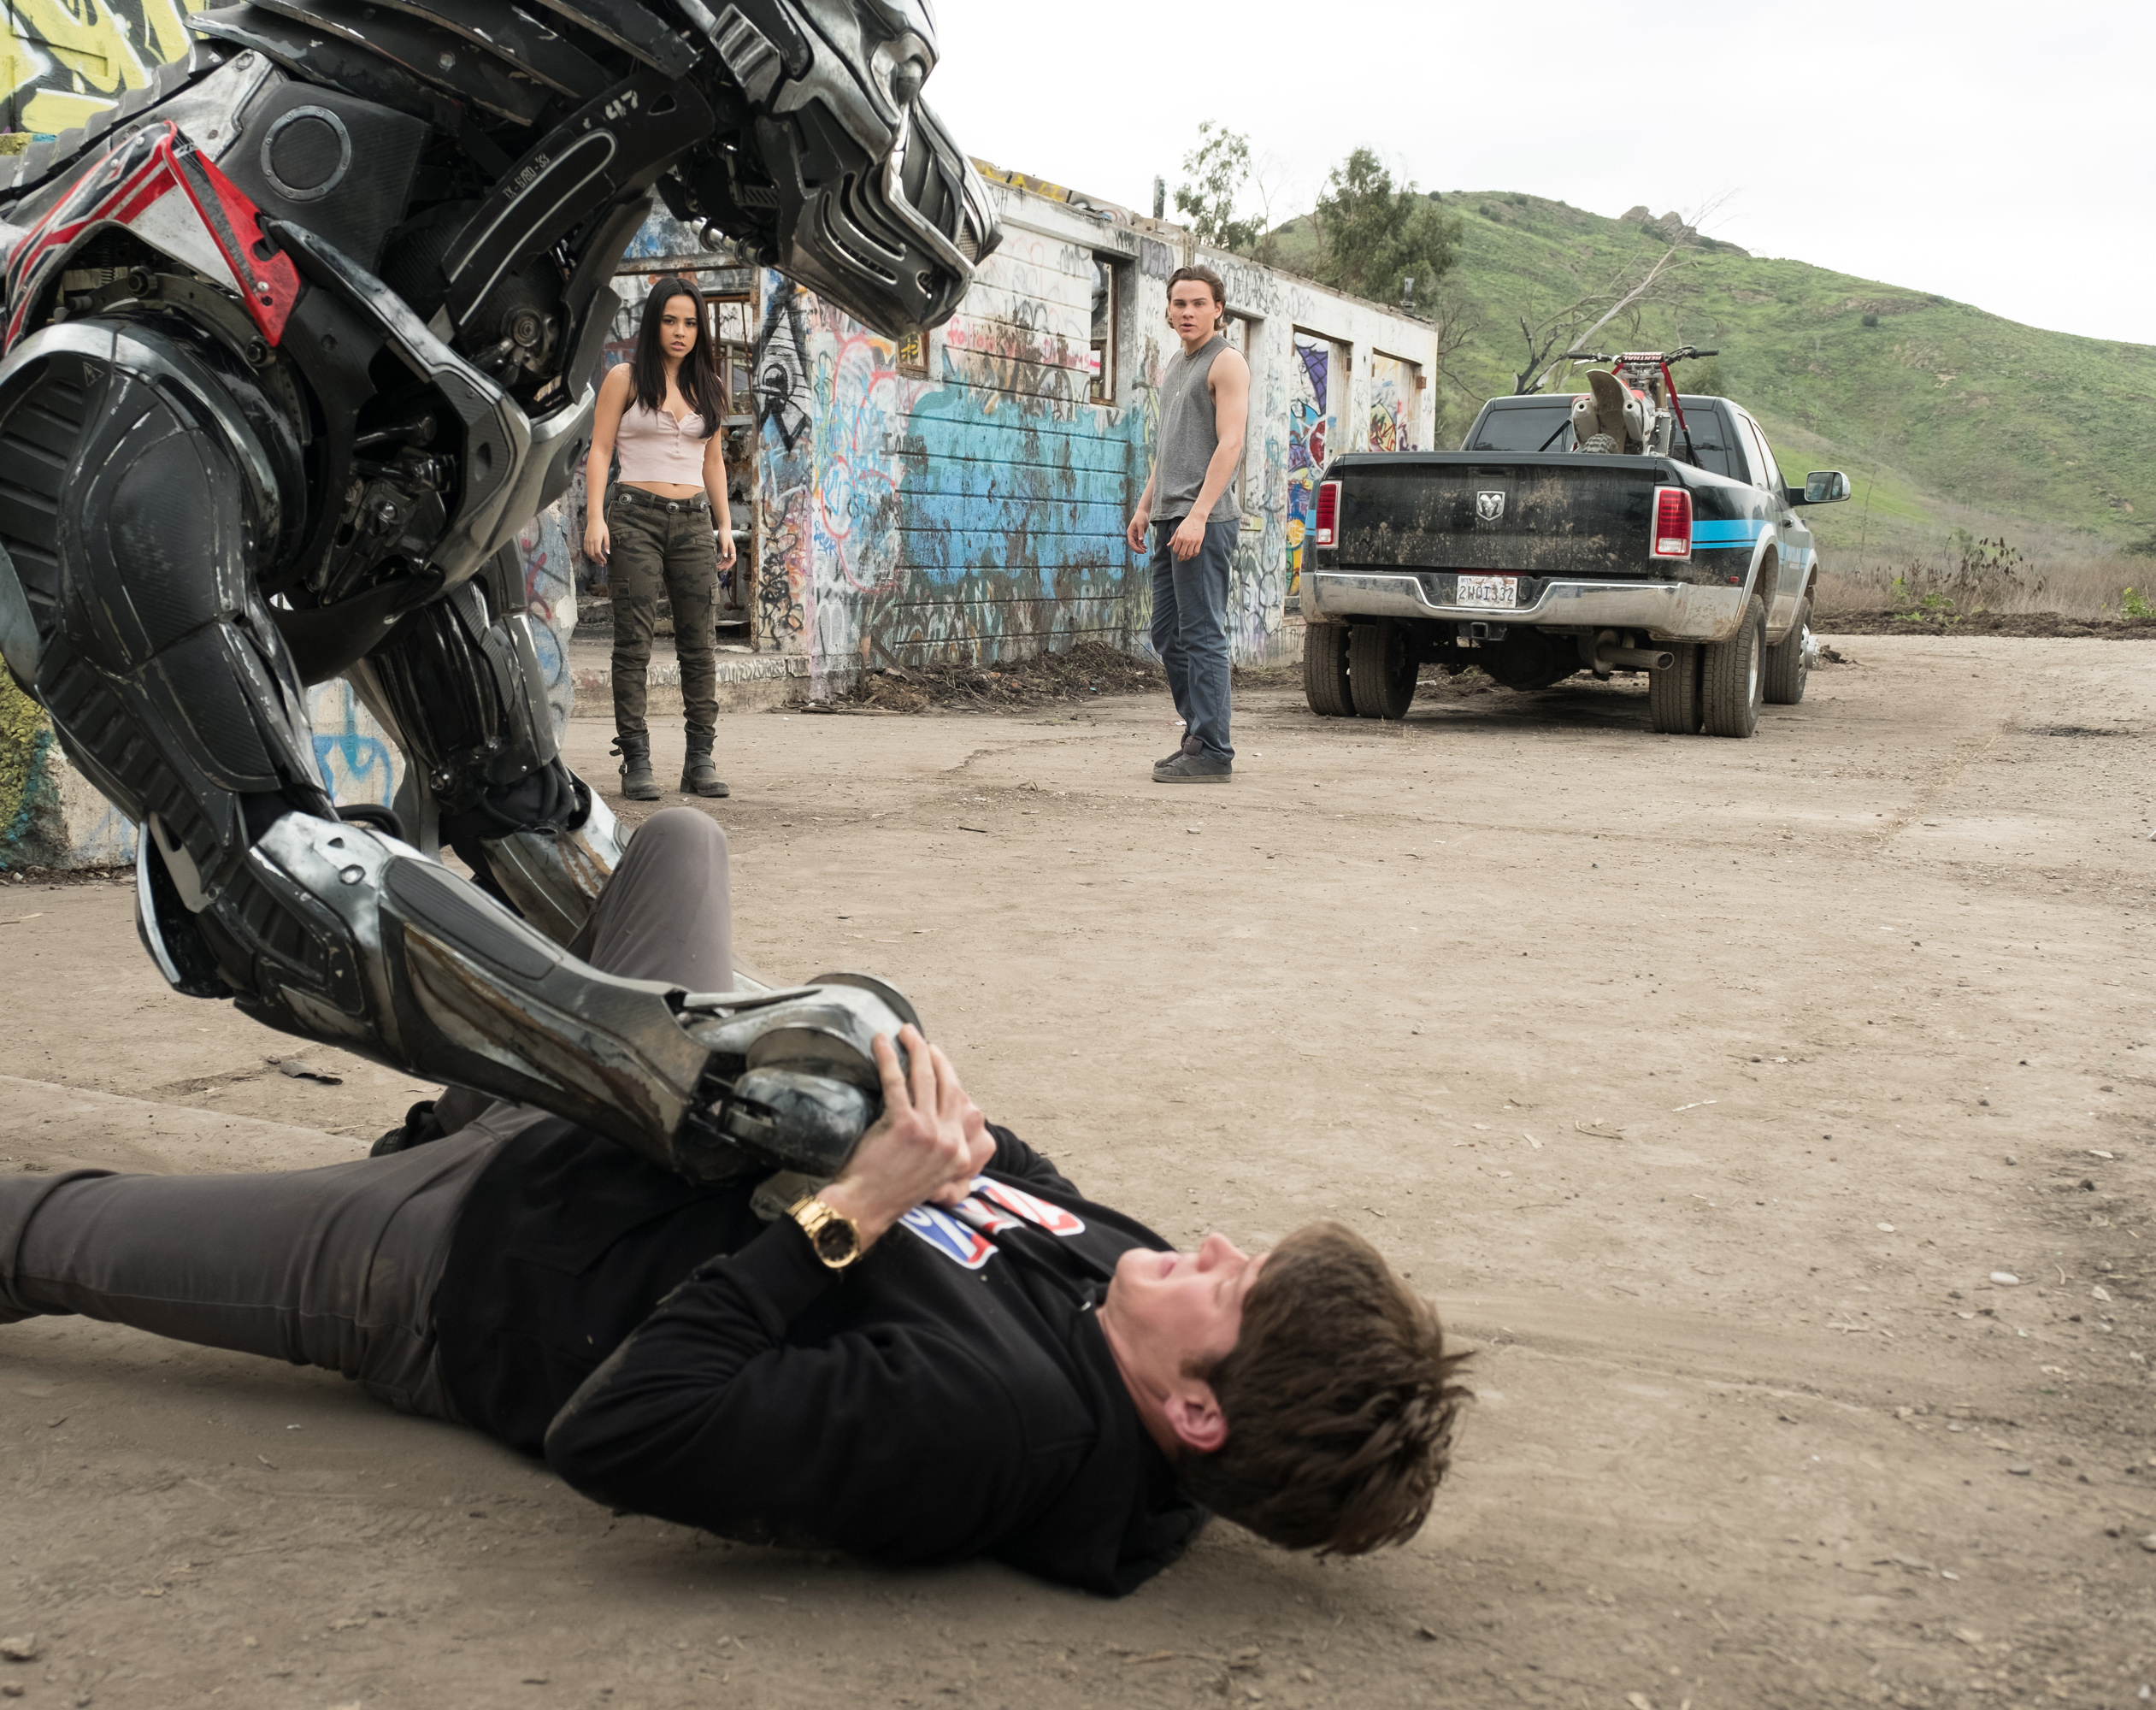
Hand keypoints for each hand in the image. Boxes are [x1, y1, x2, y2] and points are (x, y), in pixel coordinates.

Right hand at [583, 515, 609, 564]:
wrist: (594, 520)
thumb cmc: (602, 527)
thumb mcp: (606, 535)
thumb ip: (607, 544)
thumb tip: (608, 553)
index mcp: (596, 540)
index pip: (598, 553)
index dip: (601, 558)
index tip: (605, 561)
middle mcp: (590, 541)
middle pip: (592, 554)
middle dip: (597, 561)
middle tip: (602, 564)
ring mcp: (587, 540)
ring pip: (588, 553)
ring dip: (593, 558)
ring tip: (598, 562)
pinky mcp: (585, 539)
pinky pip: (586, 549)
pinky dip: (589, 554)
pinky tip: (593, 556)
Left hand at [715, 526, 736, 569]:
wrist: (724, 530)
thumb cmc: (725, 535)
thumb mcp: (724, 542)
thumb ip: (725, 549)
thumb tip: (725, 556)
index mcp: (733, 550)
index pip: (733, 560)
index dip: (730, 565)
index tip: (725, 568)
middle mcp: (731, 552)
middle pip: (729, 561)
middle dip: (724, 566)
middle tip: (719, 569)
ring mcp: (728, 552)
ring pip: (726, 561)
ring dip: (722, 564)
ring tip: (717, 568)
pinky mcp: (725, 551)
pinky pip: (724, 558)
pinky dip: (721, 562)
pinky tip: (717, 564)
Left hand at [819, 1025, 991, 1247]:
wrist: (866, 1209)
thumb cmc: (890, 1193)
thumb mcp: (932, 1177)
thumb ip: (943, 1150)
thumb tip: (940, 1120)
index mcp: (961, 1154)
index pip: (962, 1102)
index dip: (948, 1075)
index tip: (936, 1059)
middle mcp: (951, 1141)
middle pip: (947, 1084)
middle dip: (933, 1055)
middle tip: (918, 1038)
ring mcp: (930, 1132)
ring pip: (925, 1078)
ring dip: (914, 1049)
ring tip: (904, 1033)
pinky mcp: (905, 1125)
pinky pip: (897, 1083)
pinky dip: (888, 1059)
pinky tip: (881, 1043)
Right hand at [1125, 509, 1150, 553]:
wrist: (1143, 513)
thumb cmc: (1141, 517)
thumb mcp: (1141, 525)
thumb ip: (1141, 533)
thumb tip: (1141, 541)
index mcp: (1130, 533)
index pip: (1131, 543)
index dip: (1135, 548)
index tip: (1140, 551)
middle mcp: (1132, 535)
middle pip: (1134, 545)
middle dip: (1138, 549)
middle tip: (1144, 552)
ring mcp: (1135, 535)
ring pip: (1137, 544)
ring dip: (1140, 548)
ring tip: (1145, 551)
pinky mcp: (1139, 535)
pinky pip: (1140, 542)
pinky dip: (1142, 545)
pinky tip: (1145, 547)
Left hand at [1169, 515, 1206, 560]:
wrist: (1197, 518)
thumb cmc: (1186, 523)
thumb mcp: (1178, 530)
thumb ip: (1173, 538)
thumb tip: (1168, 545)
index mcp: (1180, 537)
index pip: (1175, 549)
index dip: (1175, 552)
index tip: (1176, 552)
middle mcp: (1186, 540)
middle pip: (1182, 553)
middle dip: (1180, 558)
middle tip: (1180, 560)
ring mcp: (1193, 541)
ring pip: (1189, 554)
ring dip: (1186, 558)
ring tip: (1185, 558)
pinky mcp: (1199, 541)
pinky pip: (1196, 551)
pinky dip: (1193, 555)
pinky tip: (1192, 555)